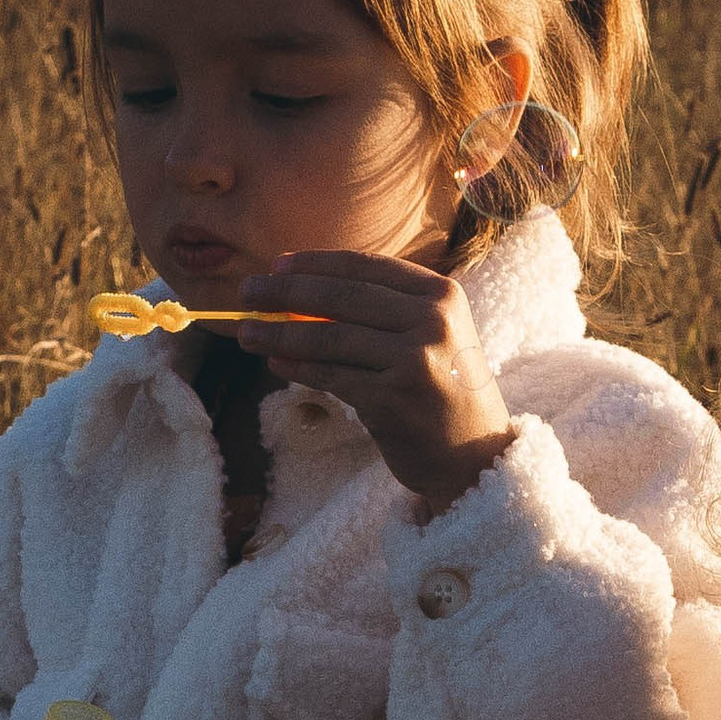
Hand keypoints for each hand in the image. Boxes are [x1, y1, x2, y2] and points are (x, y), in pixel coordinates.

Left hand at [235, 253, 511, 515]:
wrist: (473, 456)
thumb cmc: (442, 391)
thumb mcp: (429, 336)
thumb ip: (380, 311)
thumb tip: (300, 293)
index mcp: (441, 294)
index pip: (366, 267)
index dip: (316, 264)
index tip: (277, 265)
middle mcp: (432, 321)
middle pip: (341, 296)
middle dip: (285, 292)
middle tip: (247, 292)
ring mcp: (414, 359)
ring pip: (329, 338)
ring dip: (279, 334)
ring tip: (247, 332)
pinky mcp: (393, 399)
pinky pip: (331, 377)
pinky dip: (298, 368)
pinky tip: (275, 363)